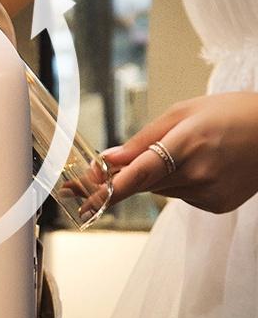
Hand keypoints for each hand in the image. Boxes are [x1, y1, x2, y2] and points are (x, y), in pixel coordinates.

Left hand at [103, 92, 257, 213]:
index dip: (111, 186)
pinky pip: (180, 196)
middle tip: (96, 177)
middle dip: (123, 177)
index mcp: (190, 142)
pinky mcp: (216, 205)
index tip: (85, 196)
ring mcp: (209, 192)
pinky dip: (181, 183)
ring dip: (158, 176)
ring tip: (188, 152)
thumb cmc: (232, 113)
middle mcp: (199, 172)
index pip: (142, 172)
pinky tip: (202, 166)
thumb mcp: (184, 112)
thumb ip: (143, 139)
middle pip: (143, 183)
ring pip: (159, 190)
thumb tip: (109, 159)